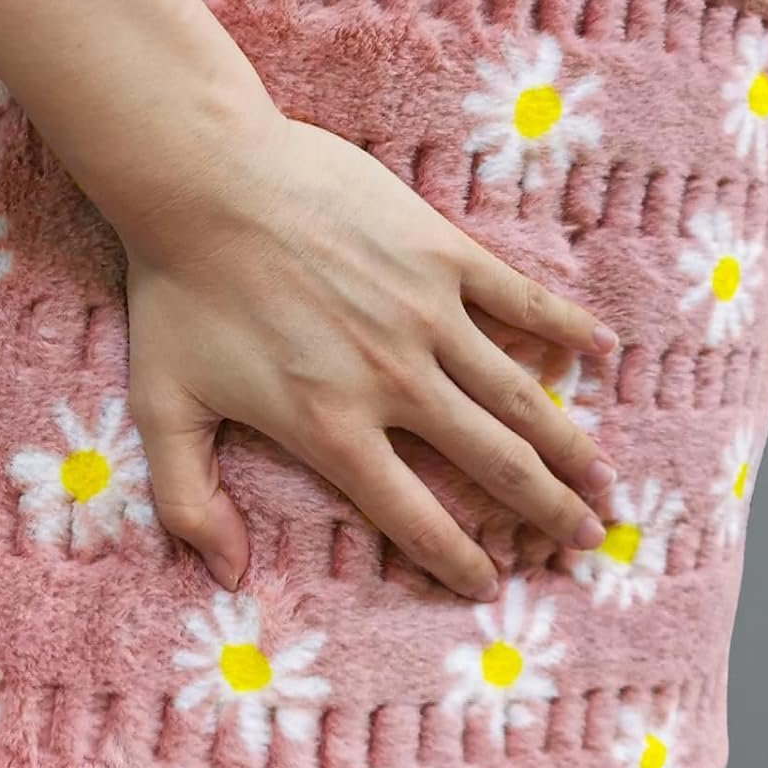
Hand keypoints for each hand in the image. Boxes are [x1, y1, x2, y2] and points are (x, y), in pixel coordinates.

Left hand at [122, 108, 617, 600]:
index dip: (456, 560)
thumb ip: (191, 504)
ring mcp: (425, 316)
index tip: (490, 585)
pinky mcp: (440, 253)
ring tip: (605, 480)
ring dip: (570, 443)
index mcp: (332, 430)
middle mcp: (393, 383)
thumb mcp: (163, 412)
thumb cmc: (177, 296)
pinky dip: (565, 325)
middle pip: (492, 463)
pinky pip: (519, 299)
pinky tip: (602, 350)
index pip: (412, 517)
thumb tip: (227, 576)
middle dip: (544, 510)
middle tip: (585, 538)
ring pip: (520, 395)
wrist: (203, 182)